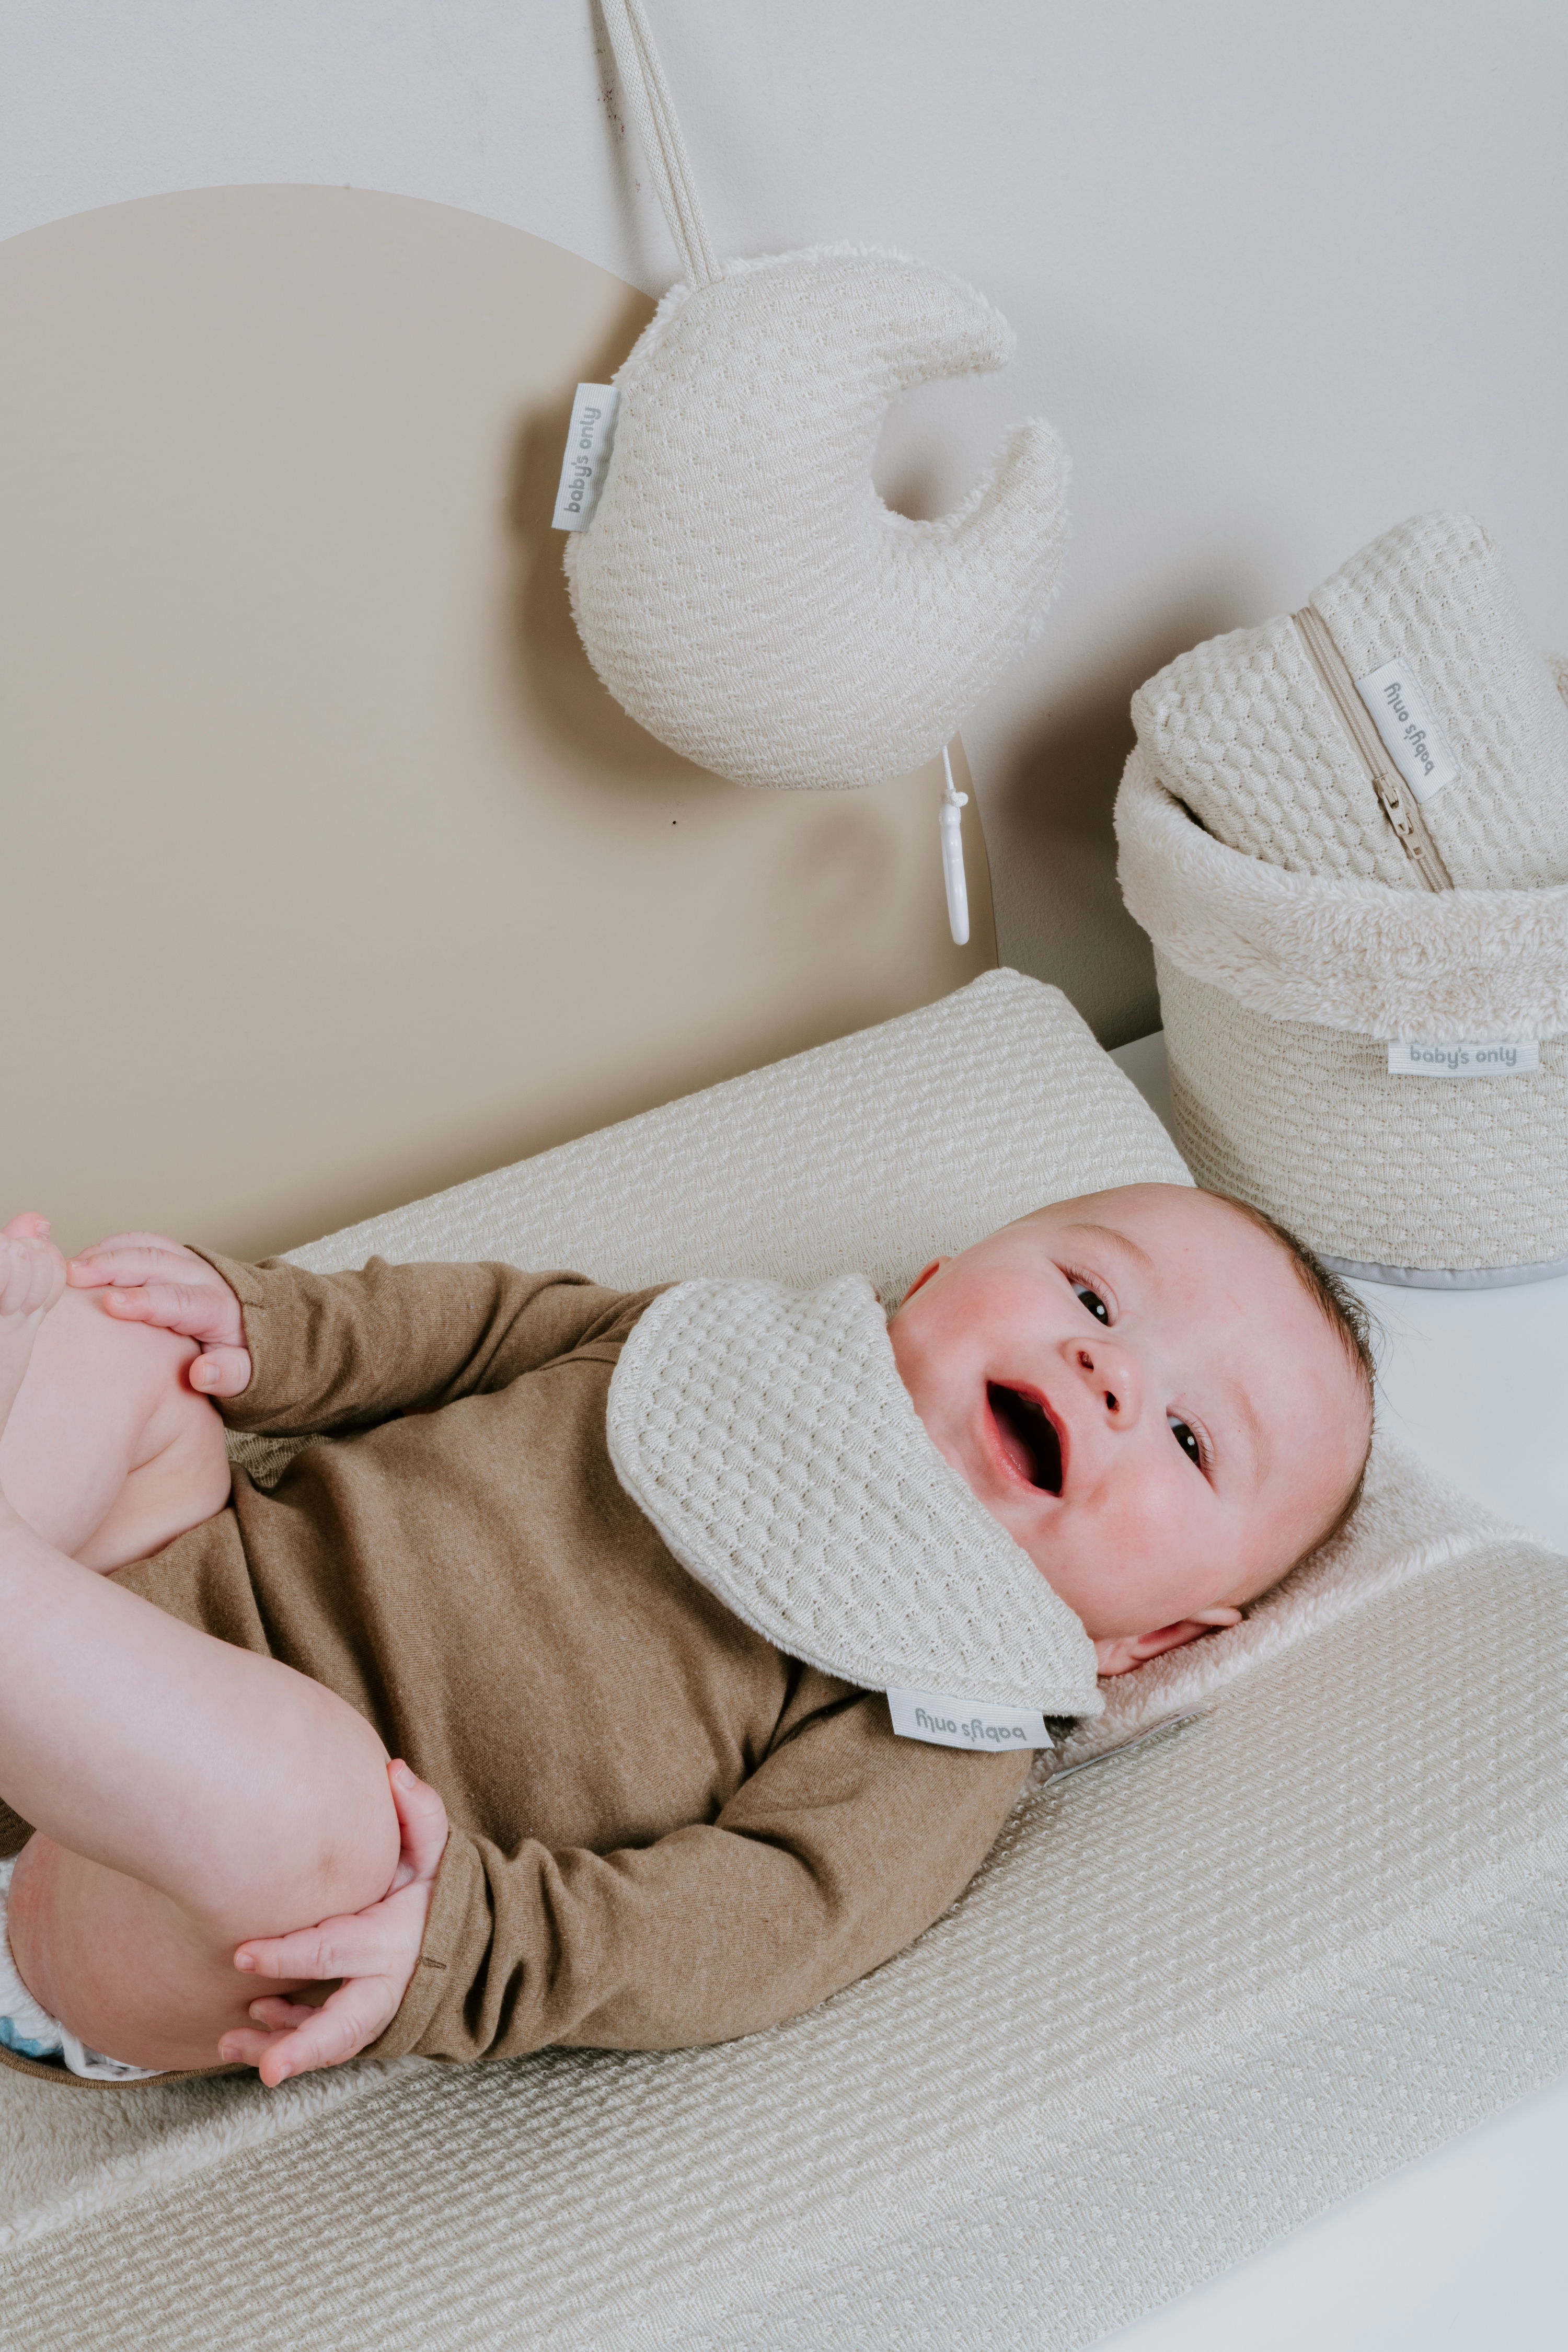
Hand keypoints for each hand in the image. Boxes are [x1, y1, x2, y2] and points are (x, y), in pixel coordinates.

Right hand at [67, 1232, 251, 1397]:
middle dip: (114, 1266)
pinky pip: (139, 1241)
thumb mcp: (242, 1373)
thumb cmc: (236, 1355)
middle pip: (157, 1263)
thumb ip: (227, 1375)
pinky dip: (108, 1248)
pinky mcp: (170, 1254)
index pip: (181, 1300)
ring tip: (69, 1268)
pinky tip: (81, 1264)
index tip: (111, 1304)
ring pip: (145, 1246)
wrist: (250, 1324)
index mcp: (218, 1308)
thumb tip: (201, 1374)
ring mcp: (185, 1261)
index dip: (146, 1301)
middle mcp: (202, 1276)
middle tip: (74, 1277)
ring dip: (106, 1253)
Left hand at [219, 1761, 449, 2085]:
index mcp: (395, 1941)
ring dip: (282, 2049)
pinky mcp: (360, 2021)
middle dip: (306, 2044)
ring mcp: (373, 2009)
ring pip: (330, 2043)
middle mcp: (386, 1984)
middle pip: (347, 2024)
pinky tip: (250, 2028)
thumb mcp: (437, 1847)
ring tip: (229, 2046)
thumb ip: (419, 1811)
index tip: (242, 1955)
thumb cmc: (436, 1884)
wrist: (464, 1933)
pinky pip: (324, 2040)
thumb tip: (393, 1772)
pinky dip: (288, 2036)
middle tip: (271, 2068)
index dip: (289, 1955)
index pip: (334, 1950)